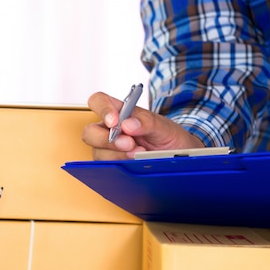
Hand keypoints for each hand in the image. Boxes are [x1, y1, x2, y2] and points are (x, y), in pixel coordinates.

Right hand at [82, 91, 204, 159]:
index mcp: (120, 112)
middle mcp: (110, 130)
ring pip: (97, 152)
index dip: (102, 110)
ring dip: (117, 155)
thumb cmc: (168, 136)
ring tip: (139, 154)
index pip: (98, 101)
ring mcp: (109, 149)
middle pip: (90, 132)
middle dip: (107, 140)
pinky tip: (134, 164)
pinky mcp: (113, 165)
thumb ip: (147, 122)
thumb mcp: (163, 126)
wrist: (179, 156)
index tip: (114, 121)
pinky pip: (106, 167)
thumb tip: (128, 124)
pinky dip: (120, 166)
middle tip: (129, 144)